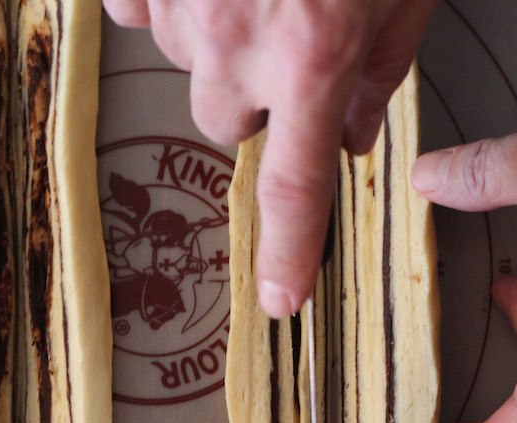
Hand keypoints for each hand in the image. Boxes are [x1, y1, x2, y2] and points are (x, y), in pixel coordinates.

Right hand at [105, 0, 437, 316]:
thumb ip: (381, 70)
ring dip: (213, 37)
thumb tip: (354, 138)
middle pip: (222, 119)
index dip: (286, 251)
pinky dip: (166, 0)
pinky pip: (135, 12)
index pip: (294, 187)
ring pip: (183, 62)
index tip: (281, 299)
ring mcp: (180, 2)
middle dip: (250, 92)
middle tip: (283, 32)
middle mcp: (237, 41)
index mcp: (314, 56)